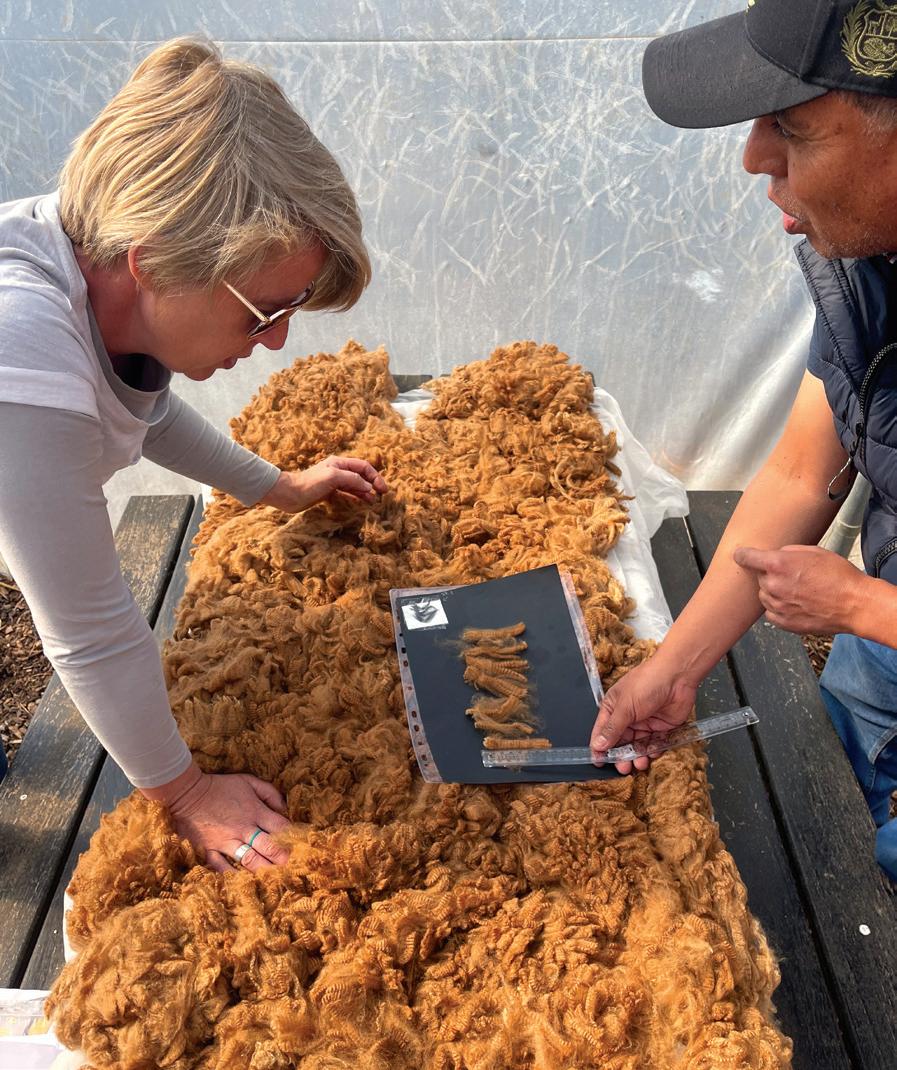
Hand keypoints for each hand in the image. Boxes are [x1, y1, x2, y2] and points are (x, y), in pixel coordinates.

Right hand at [141, 762, 291, 871]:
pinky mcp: (209, 850)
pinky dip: (234, 877)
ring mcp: (226, 842)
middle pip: (269, 848)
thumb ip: (270, 793)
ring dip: (264, 871)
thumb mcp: (248, 781)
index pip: (281, 828)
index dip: (294, 838)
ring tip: (276, 880)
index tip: (302, 848)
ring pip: (250, 861)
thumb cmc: (220, 786)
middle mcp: (243, 829)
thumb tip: (285, 808)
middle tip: (295, 869)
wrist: (187, 793)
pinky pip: (223, 868)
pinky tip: (244, 884)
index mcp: (255, 811)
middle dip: (284, 859)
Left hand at [260, 456, 387, 512]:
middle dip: (372, 484)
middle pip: (361, 475)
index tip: (382, 489)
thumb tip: (369, 487)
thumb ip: (353, 480)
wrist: (289, 494)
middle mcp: (338, 470)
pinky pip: (348, 493)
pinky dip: (356, 496)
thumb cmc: (310, 483)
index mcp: (340, 463)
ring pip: (355, 485)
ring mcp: (334, 481)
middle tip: (382, 495)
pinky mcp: (329, 492)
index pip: (363, 467)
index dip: (375, 476)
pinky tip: (362, 502)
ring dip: (366, 491)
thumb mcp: (333, 478)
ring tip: (374, 501)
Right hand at [590, 655, 696, 773]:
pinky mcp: (661, 727)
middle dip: (621, 756)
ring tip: (639, 764)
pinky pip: (654, 744)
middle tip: (623, 768)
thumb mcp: (625, 707)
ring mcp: (644, 722)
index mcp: (613, 707)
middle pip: (620, 742)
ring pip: (637, 745)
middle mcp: (627, 716)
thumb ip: (613, 729)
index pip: (602, 731)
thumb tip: (598, 745)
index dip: (599, 747)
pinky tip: (652, 753)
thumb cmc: (647, 683)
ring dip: (637, 756)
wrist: (677, 677)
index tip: (598, 762)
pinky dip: (653, 750)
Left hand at [733, 543, 871, 635]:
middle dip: (770, 575)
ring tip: (798, 591)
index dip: (742, 555)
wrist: (855, 604)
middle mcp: (773, 585)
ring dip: (774, 592)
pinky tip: (795, 604)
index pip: (746, 557)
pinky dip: (778, 608)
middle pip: (759, 577)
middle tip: (793, 576)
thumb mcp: (814, 551)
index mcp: (778, 564)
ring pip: (764, 595)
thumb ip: (788, 552)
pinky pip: (770, 613)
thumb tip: (775, 555)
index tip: (739, 555)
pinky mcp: (784, 622)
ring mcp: (777, 606)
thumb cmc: (839, 575)